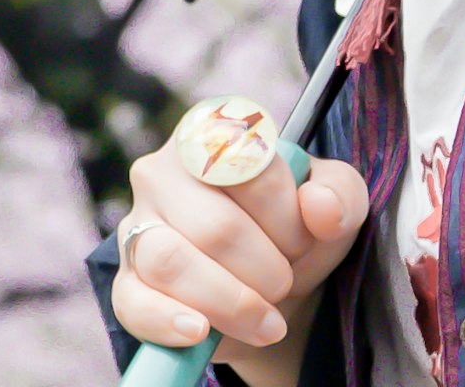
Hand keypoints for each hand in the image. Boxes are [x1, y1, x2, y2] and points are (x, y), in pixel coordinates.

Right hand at [109, 97, 370, 386]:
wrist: (275, 290)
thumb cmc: (300, 230)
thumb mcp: (337, 203)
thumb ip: (340, 194)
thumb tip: (318, 206)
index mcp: (217, 132)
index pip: (249, 167)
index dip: (287, 216)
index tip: (304, 240)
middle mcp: (165, 169)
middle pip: (214, 225)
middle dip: (265, 269)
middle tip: (285, 282)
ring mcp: (137, 224)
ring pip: (170, 263)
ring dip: (230, 303)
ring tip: (265, 321)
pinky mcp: (124, 279)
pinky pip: (135, 303)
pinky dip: (169, 322)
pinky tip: (199, 332)